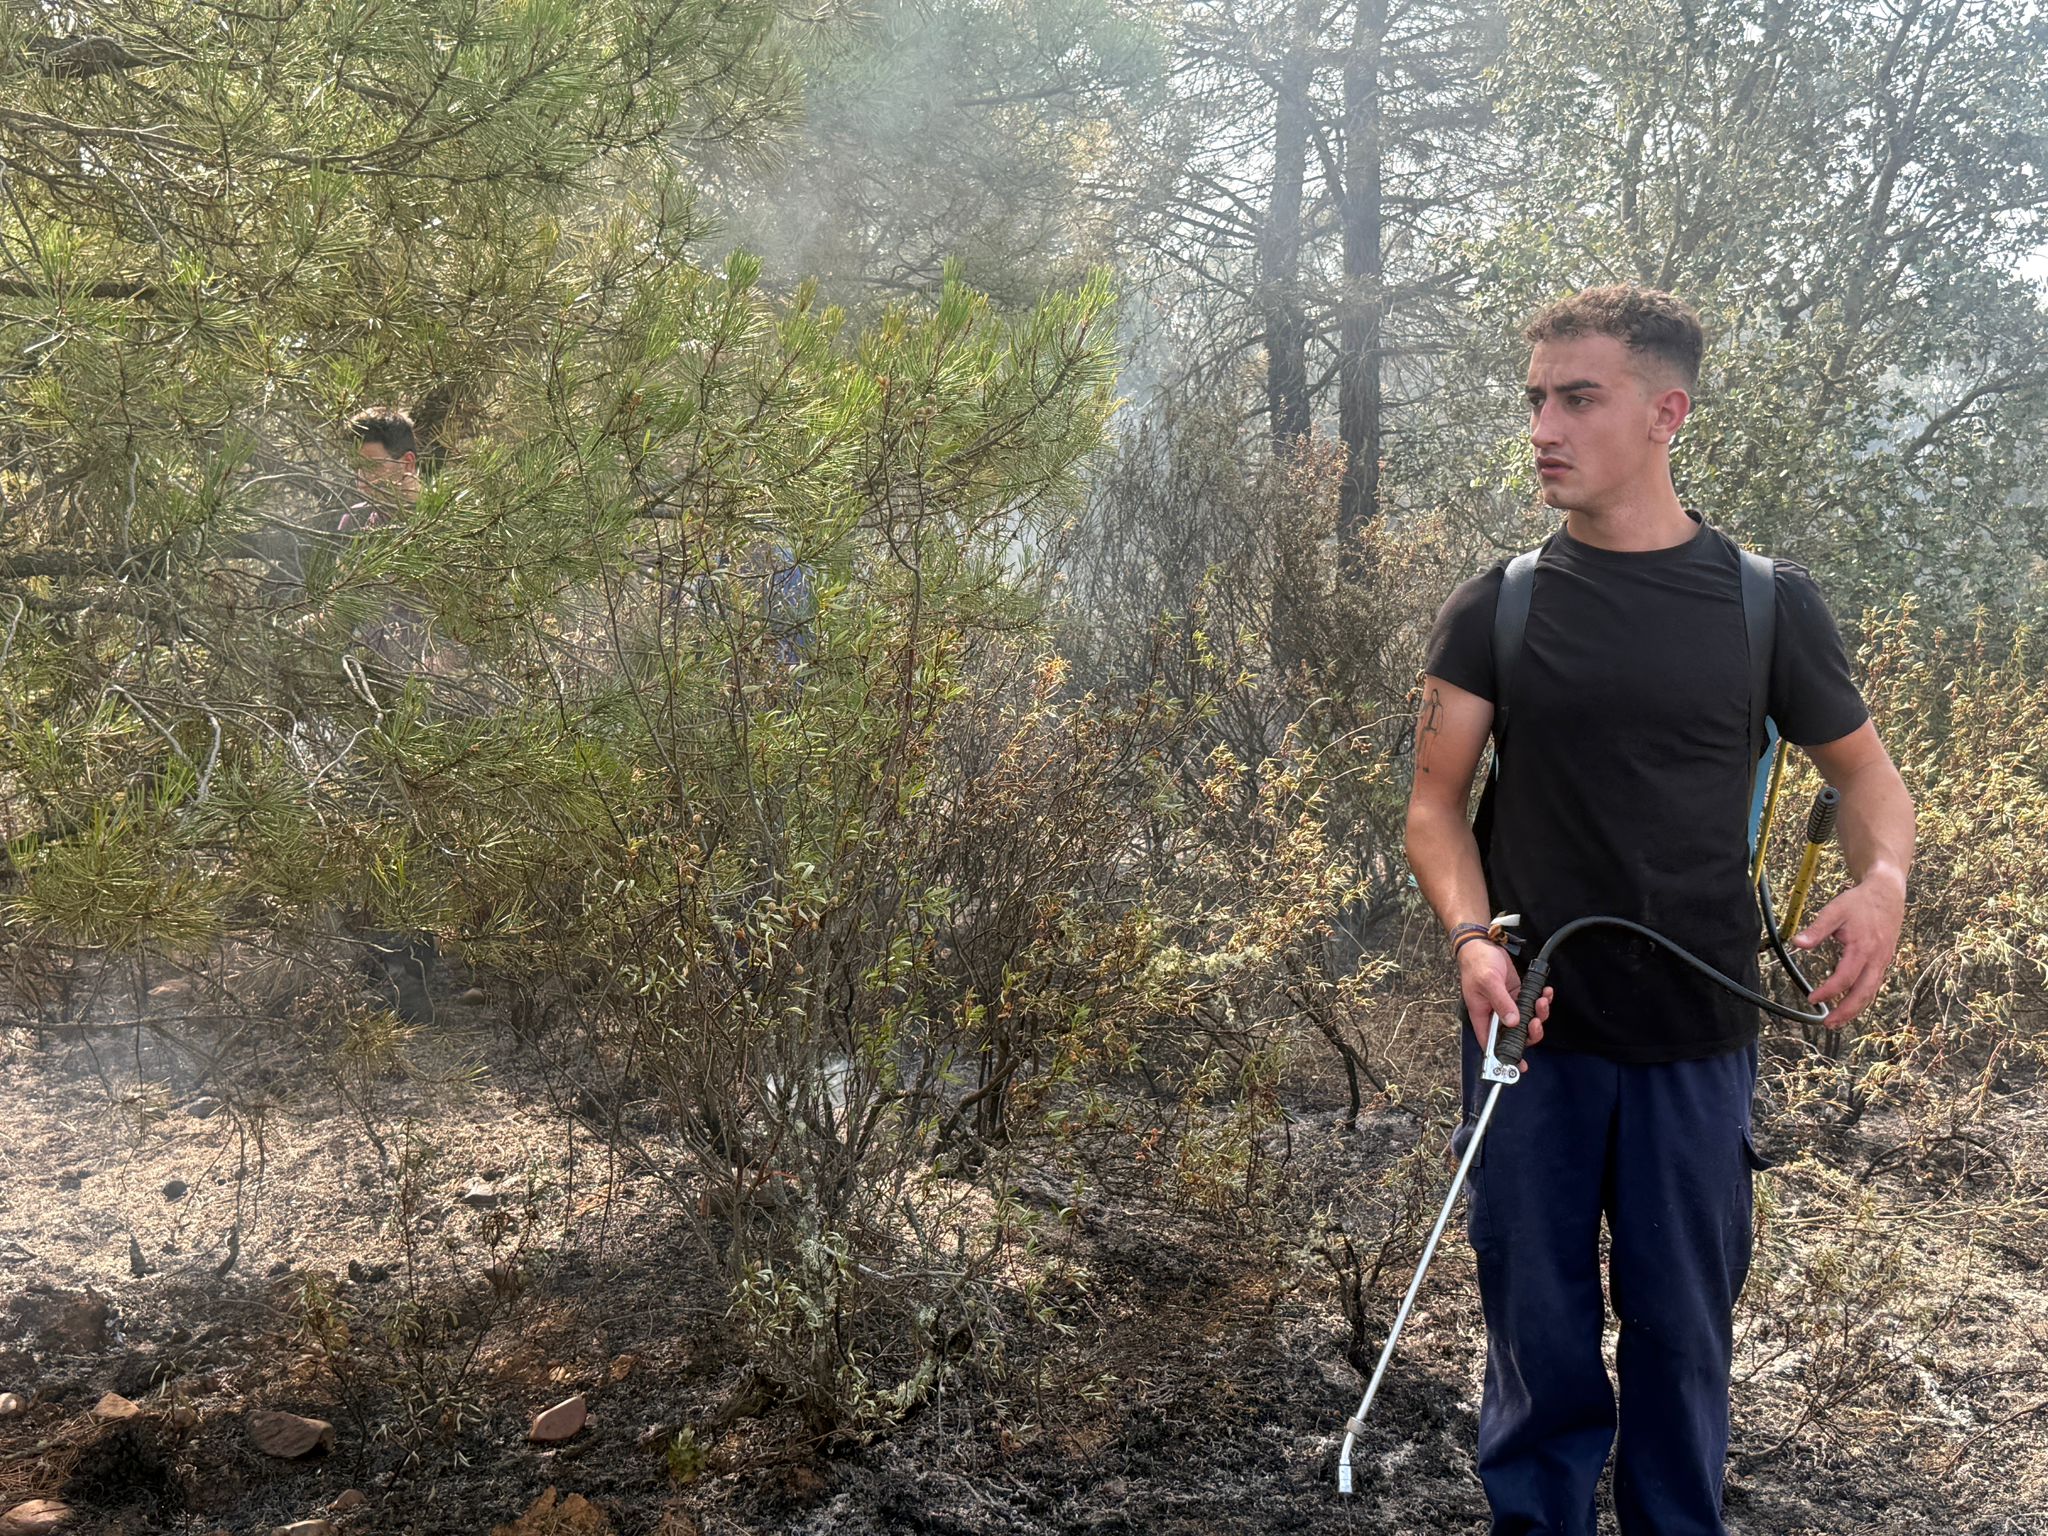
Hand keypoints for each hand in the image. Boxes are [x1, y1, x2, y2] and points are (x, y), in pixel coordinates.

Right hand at [1459, 940, 1552, 1064]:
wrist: (1482, 944)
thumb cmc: (1477, 963)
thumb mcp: (1488, 983)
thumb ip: (1501, 1002)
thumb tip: (1513, 1022)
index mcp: (1482, 1016)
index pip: (1491, 1043)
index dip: (1504, 1058)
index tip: (1519, 1067)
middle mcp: (1496, 1015)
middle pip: (1515, 1036)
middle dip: (1530, 1033)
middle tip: (1535, 1023)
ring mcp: (1509, 1005)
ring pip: (1527, 1021)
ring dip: (1539, 1014)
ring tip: (1541, 1000)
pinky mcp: (1518, 995)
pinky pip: (1533, 1005)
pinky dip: (1542, 1001)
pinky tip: (1544, 992)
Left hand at [1793, 871, 1905, 1026]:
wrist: (1887, 894)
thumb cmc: (1859, 902)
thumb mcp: (1834, 911)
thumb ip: (1816, 929)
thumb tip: (1797, 944)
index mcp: (1863, 948)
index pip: (1845, 978)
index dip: (1828, 991)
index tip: (1812, 998)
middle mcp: (1877, 959)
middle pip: (1863, 993)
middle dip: (1846, 1011)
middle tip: (1828, 1024)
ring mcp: (1883, 962)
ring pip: (1871, 992)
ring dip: (1855, 1009)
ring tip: (1837, 1022)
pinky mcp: (1884, 961)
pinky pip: (1874, 985)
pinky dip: (1862, 998)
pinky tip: (1850, 1005)